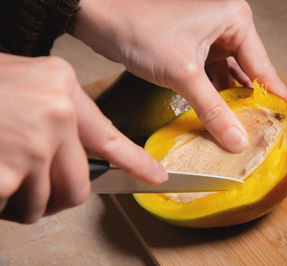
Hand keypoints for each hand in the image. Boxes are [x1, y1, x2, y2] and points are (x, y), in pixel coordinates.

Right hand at [0, 54, 165, 222]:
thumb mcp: (27, 86)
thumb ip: (59, 119)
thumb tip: (82, 160)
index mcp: (62, 86)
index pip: (110, 136)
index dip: (136, 162)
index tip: (156, 177)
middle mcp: (56, 112)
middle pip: (77, 185)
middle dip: (55, 197)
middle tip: (32, 189)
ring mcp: (33, 141)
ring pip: (44, 200)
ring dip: (23, 200)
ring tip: (3, 174)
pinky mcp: (8, 169)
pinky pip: (13, 204)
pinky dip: (2, 201)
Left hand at [74, 0, 286, 152]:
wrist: (101, 18)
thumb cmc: (142, 30)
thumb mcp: (184, 73)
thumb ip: (213, 109)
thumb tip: (236, 139)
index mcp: (234, 21)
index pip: (262, 65)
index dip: (275, 94)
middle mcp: (225, 27)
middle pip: (247, 72)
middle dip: (251, 102)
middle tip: (264, 130)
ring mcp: (207, 39)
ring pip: (227, 77)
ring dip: (230, 103)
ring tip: (243, 129)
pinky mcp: (191, 51)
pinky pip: (209, 78)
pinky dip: (212, 98)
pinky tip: (217, 117)